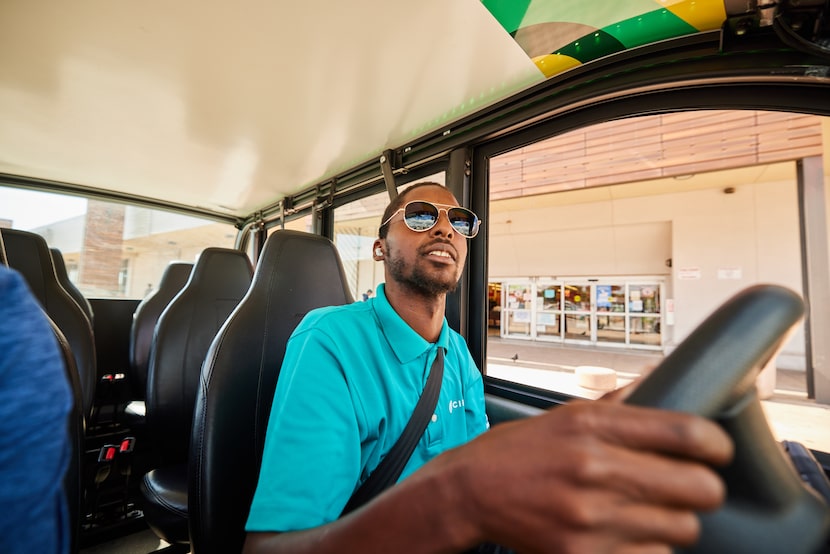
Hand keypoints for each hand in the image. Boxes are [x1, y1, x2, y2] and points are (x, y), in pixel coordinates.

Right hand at [445, 398, 732, 553]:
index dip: (717, 445)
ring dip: (674, 520)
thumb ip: (619, 405)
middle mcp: (595, 469)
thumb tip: (660, 380)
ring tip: (649, 511)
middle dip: (703, 487)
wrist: (469, 492)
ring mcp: (591, 516)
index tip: (716, 451)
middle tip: (689, 486)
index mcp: (593, 426)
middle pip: (700, 488)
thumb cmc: (517, 452)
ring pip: (683, 528)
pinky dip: (647, 547)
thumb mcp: (566, 416)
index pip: (687, 433)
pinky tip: (626, 533)